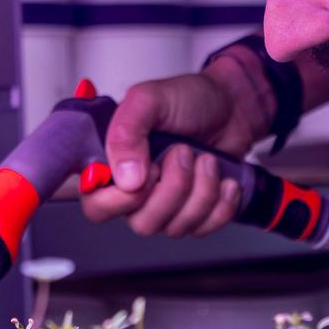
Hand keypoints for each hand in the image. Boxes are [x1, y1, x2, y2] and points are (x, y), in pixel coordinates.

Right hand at [80, 55, 270, 237]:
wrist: (232, 106)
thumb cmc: (188, 99)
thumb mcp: (150, 99)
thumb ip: (126, 131)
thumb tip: (125, 179)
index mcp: (114, 165)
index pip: (96, 207)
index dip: (120, 201)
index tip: (149, 172)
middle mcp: (135, 192)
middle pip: (142, 224)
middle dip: (173, 189)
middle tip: (184, 152)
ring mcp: (165, 207)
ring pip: (175, 228)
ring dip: (201, 190)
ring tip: (206, 159)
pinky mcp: (195, 215)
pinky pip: (204, 229)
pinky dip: (221, 204)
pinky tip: (223, 179)